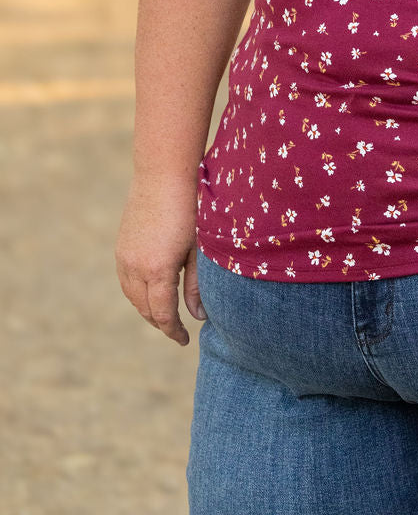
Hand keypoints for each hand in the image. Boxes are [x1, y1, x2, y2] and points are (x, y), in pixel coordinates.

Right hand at [116, 174, 204, 345]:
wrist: (163, 174)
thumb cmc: (191, 208)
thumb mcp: (199, 248)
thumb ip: (197, 285)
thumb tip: (198, 316)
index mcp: (158, 270)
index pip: (163, 314)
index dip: (173, 331)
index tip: (185, 339)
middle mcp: (135, 267)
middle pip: (145, 309)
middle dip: (161, 322)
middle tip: (178, 329)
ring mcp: (124, 257)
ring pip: (132, 297)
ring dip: (147, 309)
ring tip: (166, 313)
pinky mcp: (120, 247)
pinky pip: (125, 280)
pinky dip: (137, 292)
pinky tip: (151, 290)